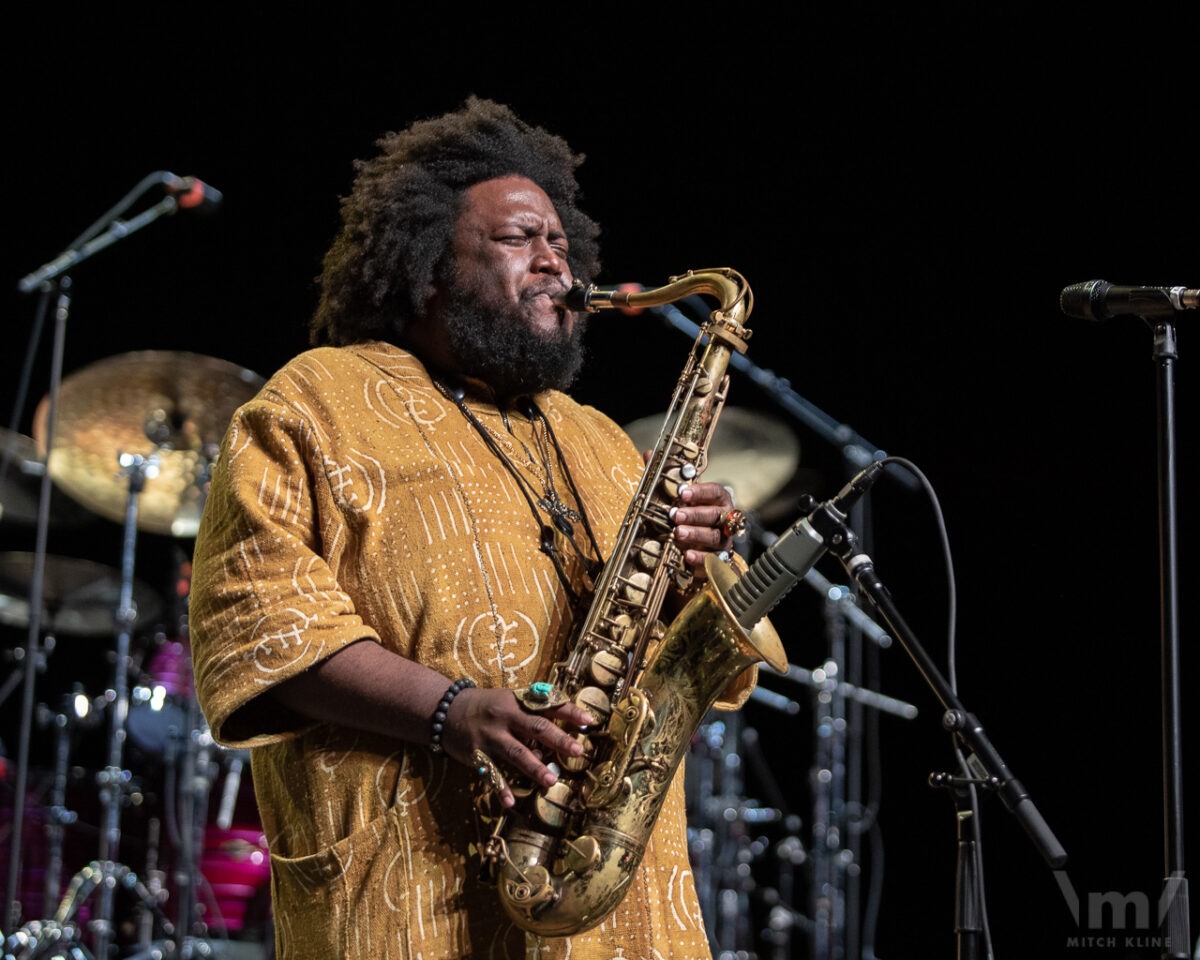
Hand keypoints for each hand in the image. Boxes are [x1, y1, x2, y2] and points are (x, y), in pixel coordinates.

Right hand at [441, 688, 592, 806]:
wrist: (446, 710)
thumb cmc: (487, 706)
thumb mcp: (510, 700)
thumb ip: (533, 713)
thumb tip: (564, 728)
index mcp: (518, 702)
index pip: (548, 705)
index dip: (569, 712)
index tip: (590, 721)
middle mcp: (506, 717)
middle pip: (536, 727)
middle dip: (558, 740)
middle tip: (578, 751)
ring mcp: (490, 736)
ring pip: (516, 752)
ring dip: (535, 767)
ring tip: (552, 781)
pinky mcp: (477, 754)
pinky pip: (491, 774)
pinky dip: (500, 789)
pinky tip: (511, 802)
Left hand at [671, 481, 735, 574]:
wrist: (706, 547)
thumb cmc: (696, 519)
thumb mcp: (691, 507)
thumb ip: (685, 502)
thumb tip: (672, 497)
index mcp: (721, 502)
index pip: (715, 492)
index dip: (700, 492)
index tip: (682, 493)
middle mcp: (726, 520)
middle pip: (714, 515)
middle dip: (695, 515)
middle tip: (677, 515)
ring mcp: (725, 539)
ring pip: (714, 536)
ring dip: (695, 534)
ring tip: (678, 532)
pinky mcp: (721, 558)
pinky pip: (712, 558)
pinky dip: (700, 557)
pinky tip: (687, 554)